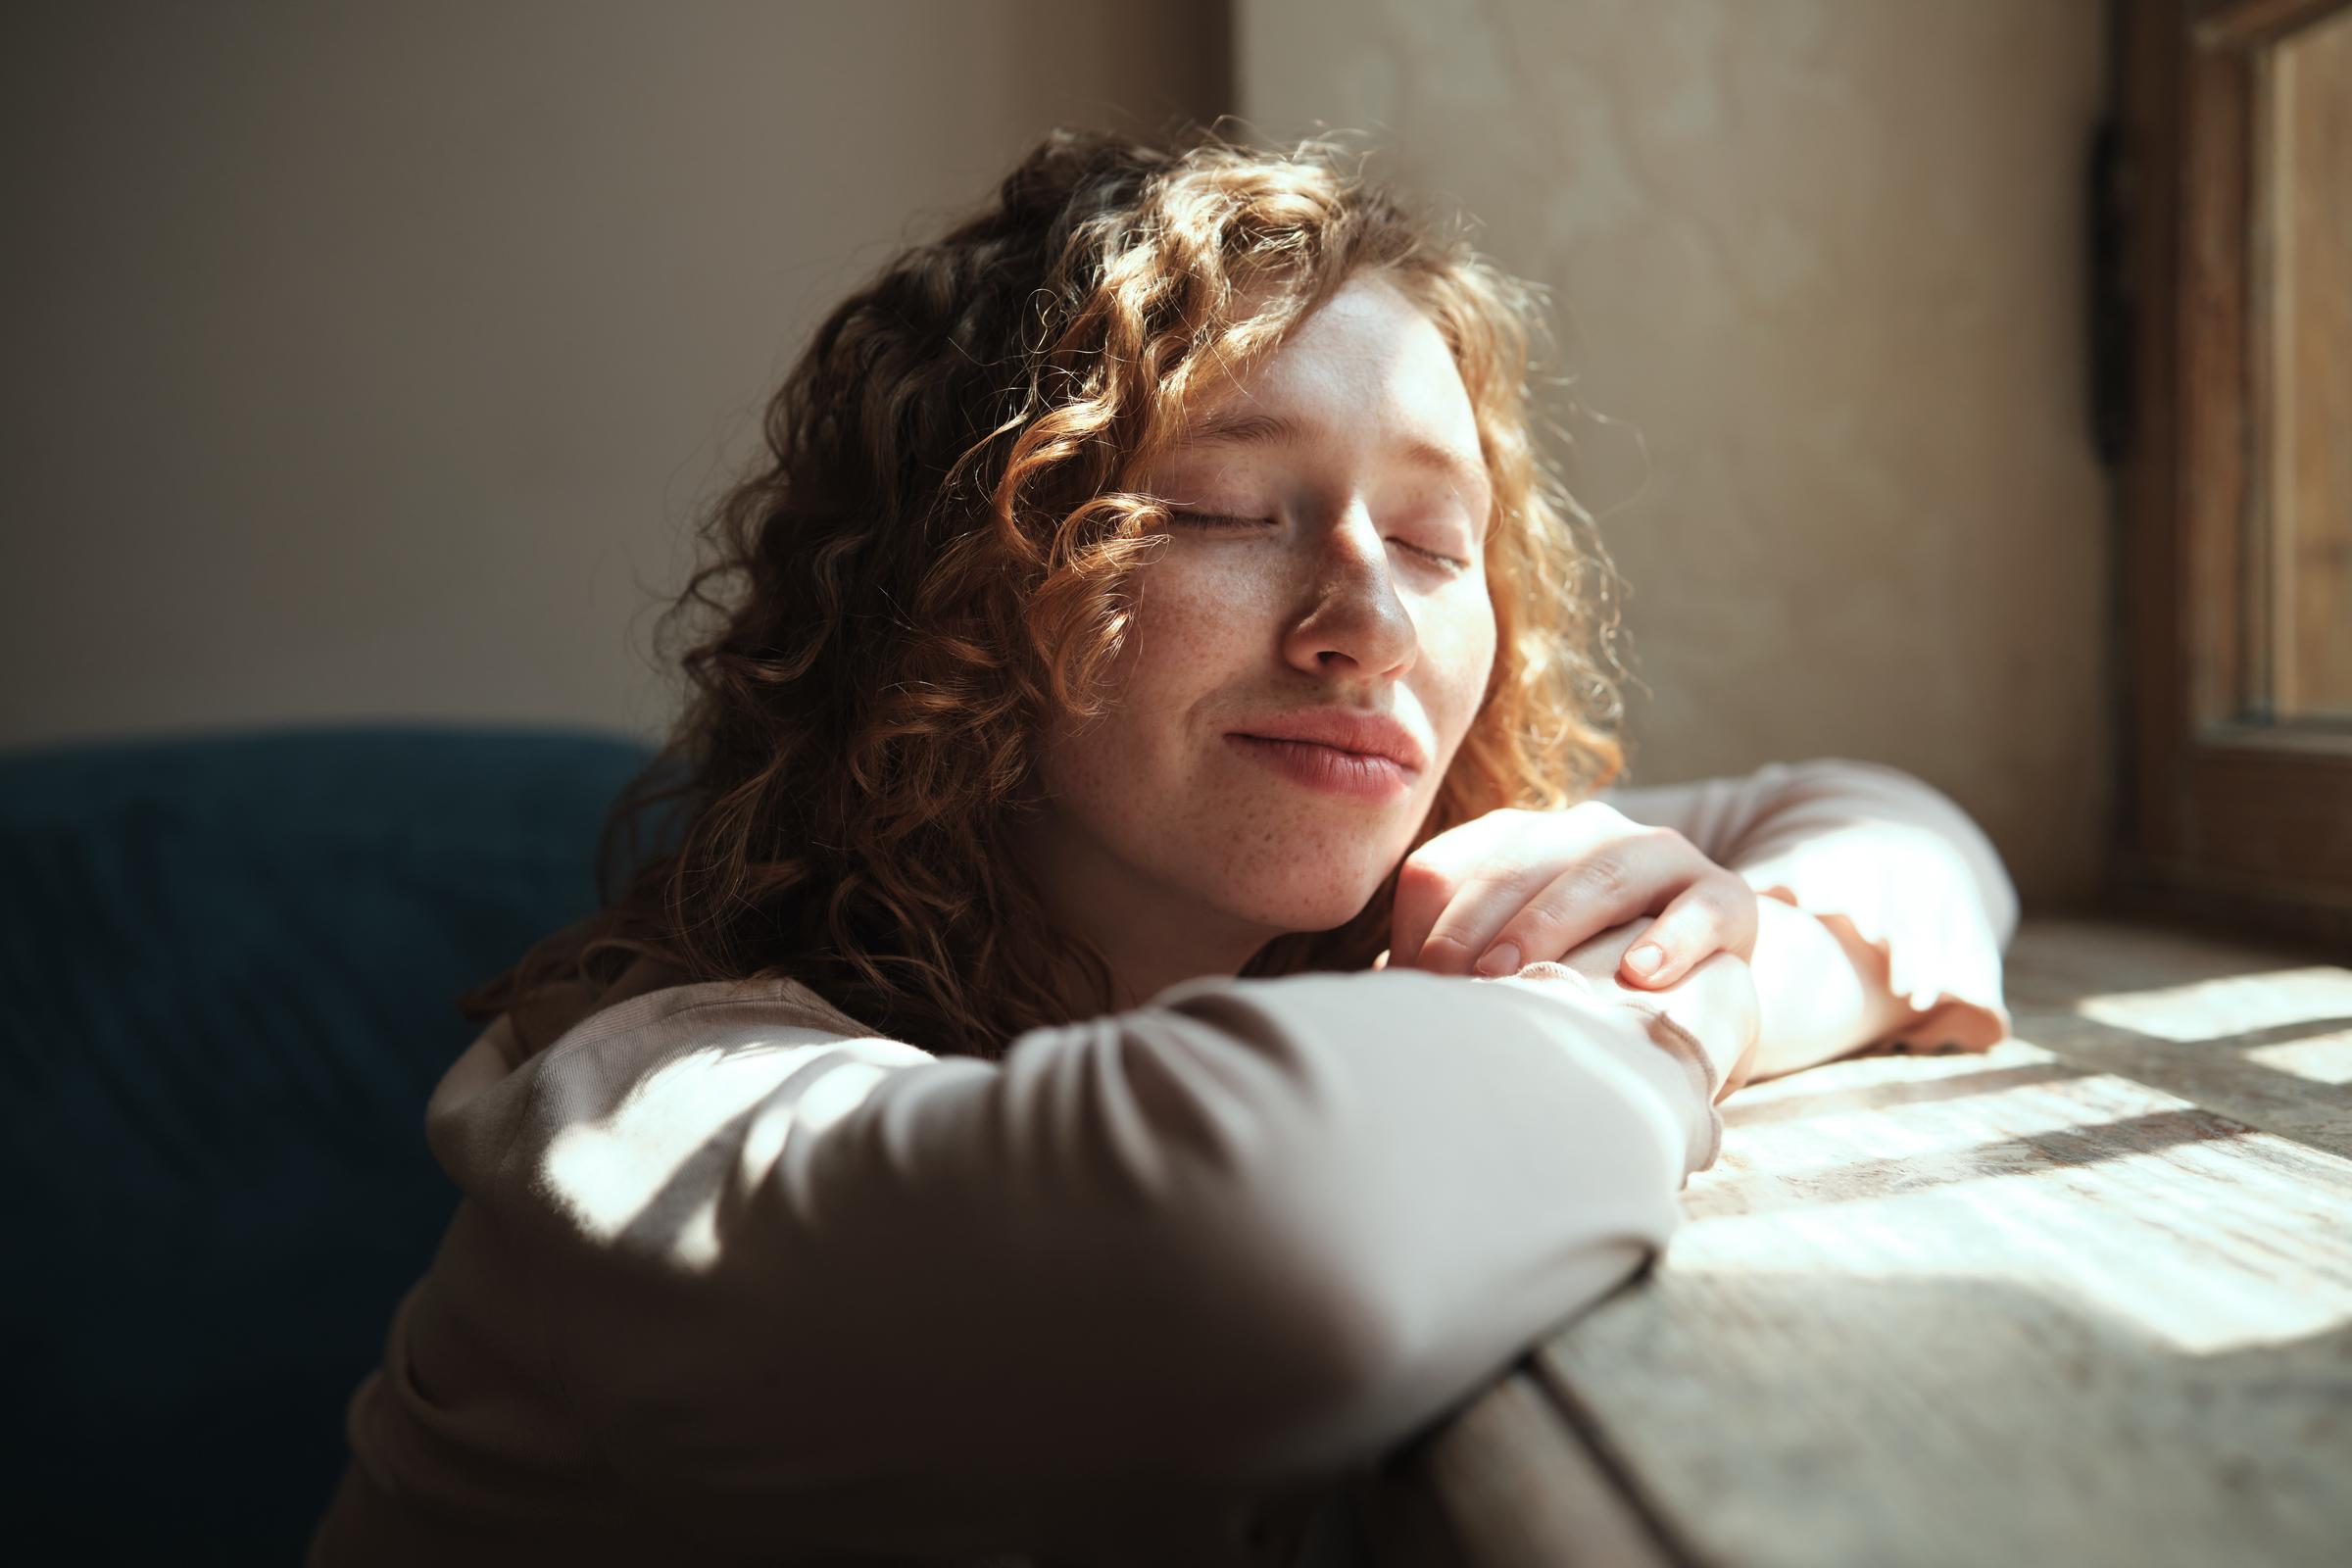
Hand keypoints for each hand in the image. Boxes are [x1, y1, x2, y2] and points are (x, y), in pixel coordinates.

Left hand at [1386, 802, 1761, 989]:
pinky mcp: (1726, 897)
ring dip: (1547, 923)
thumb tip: (1379, 1005)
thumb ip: (1453, 969)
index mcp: (1517, 843)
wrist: (1707, 985)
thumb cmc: (1581, 981)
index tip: (1405, 989)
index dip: (1419, 926)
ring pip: (1598, 872)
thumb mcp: (1514, 965)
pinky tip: (1641, 976)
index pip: (1445, 865)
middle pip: (1513, 864)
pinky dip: (1671, 938)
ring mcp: (1657, 857)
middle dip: (1469, 926)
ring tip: (1511, 974)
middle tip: (1443, 987)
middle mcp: (1584, 833)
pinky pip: (1699, 908)